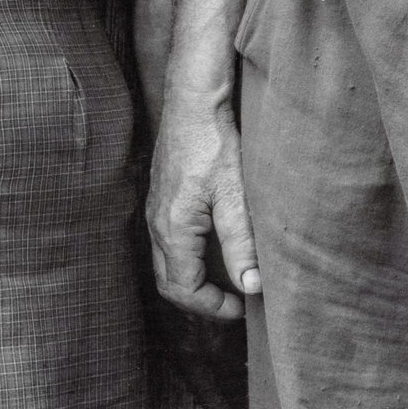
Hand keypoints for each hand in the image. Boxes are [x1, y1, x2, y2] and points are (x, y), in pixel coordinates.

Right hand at [146, 101, 259, 318]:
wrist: (193, 100)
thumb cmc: (213, 142)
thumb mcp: (235, 195)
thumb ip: (241, 244)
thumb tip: (251, 286)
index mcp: (172, 230)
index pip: (183, 289)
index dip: (213, 307)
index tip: (242, 308)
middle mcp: (157, 223)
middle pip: (170, 282)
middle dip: (202, 300)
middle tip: (235, 302)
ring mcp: (156, 210)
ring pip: (168, 263)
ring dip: (195, 280)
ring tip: (229, 281)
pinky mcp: (162, 198)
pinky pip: (169, 242)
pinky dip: (189, 259)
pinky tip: (216, 249)